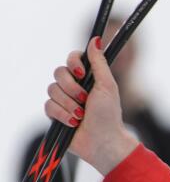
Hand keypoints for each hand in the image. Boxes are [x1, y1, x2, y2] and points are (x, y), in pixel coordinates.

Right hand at [44, 37, 137, 173]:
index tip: (81, 73)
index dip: (73, 63)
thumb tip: (95, 40)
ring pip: (52, 90)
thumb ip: (99, 63)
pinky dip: (62, 114)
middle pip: (58, 72)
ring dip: (69, 104)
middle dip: (71, 88)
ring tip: (81, 115)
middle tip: (85, 99)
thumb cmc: (109, 115)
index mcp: (88, 78)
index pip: (72, 58)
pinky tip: (73, 123)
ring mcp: (64, 100)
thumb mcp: (107, 86)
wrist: (103, 142)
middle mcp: (74, 86)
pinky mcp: (55, 114)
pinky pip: (48, 106)